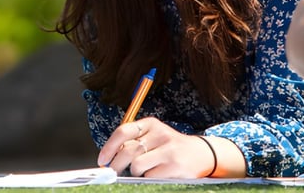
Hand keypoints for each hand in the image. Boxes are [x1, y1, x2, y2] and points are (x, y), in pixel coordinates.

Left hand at [96, 118, 214, 177]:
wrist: (201, 154)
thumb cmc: (170, 147)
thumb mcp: (154, 136)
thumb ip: (134, 142)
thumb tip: (109, 157)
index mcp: (151, 124)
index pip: (123, 132)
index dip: (109, 147)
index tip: (102, 159)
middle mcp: (160, 134)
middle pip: (127, 151)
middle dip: (116, 165)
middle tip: (114, 172)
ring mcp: (168, 150)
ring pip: (137, 166)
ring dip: (135, 173)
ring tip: (144, 171)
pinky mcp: (174, 166)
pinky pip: (150, 177)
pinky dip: (148, 179)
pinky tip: (157, 174)